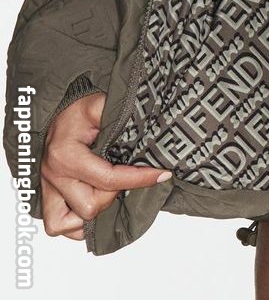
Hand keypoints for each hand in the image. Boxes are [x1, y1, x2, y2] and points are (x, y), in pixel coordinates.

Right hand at [41, 92, 171, 240]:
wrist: (57, 111)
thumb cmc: (76, 110)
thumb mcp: (99, 104)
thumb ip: (121, 112)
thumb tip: (147, 124)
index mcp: (66, 155)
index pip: (108, 179)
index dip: (139, 179)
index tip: (161, 175)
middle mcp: (54, 176)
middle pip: (91, 206)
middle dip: (114, 194)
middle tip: (126, 177)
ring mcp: (48, 189)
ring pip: (69, 224)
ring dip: (95, 210)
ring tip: (110, 191)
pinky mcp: (46, 197)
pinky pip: (56, 225)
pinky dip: (77, 223)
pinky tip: (95, 203)